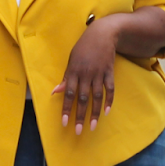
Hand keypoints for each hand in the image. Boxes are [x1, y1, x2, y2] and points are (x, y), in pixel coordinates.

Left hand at [53, 16, 119, 134]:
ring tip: (93, 126)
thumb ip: (65, 78)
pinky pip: (110, 89)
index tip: (64, 123)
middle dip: (80, 116)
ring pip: (97, 97)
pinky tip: (106, 112)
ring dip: (95, 113)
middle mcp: (86, 74)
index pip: (68, 94)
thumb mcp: (71, 61)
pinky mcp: (109, 72)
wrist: (102, 34)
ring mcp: (99, 73)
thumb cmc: (83, 48)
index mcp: (74, 72)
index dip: (66, 109)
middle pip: (83, 98)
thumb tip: (54, 92)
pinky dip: (109, 101)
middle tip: (78, 131)